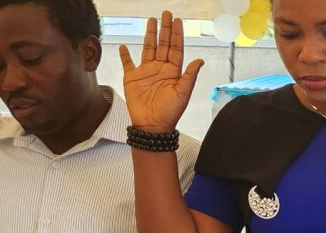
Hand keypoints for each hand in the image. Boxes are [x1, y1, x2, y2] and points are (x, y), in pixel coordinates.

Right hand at [119, 11, 204, 132]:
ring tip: (151, 21)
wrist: (152, 126)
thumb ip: (190, 76)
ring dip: (150, 35)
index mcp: (173, 72)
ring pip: (148, 48)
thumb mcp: (183, 93)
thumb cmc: (170, 112)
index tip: (177, 21)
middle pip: (163, 44)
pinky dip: (125, 55)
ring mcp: (146, 72)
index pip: (176, 48)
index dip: (176, 34)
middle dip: (165, 29)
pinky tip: (125, 46)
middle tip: (166, 14)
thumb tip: (200, 60)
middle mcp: (160, 69)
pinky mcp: (132, 78)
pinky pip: (128, 63)